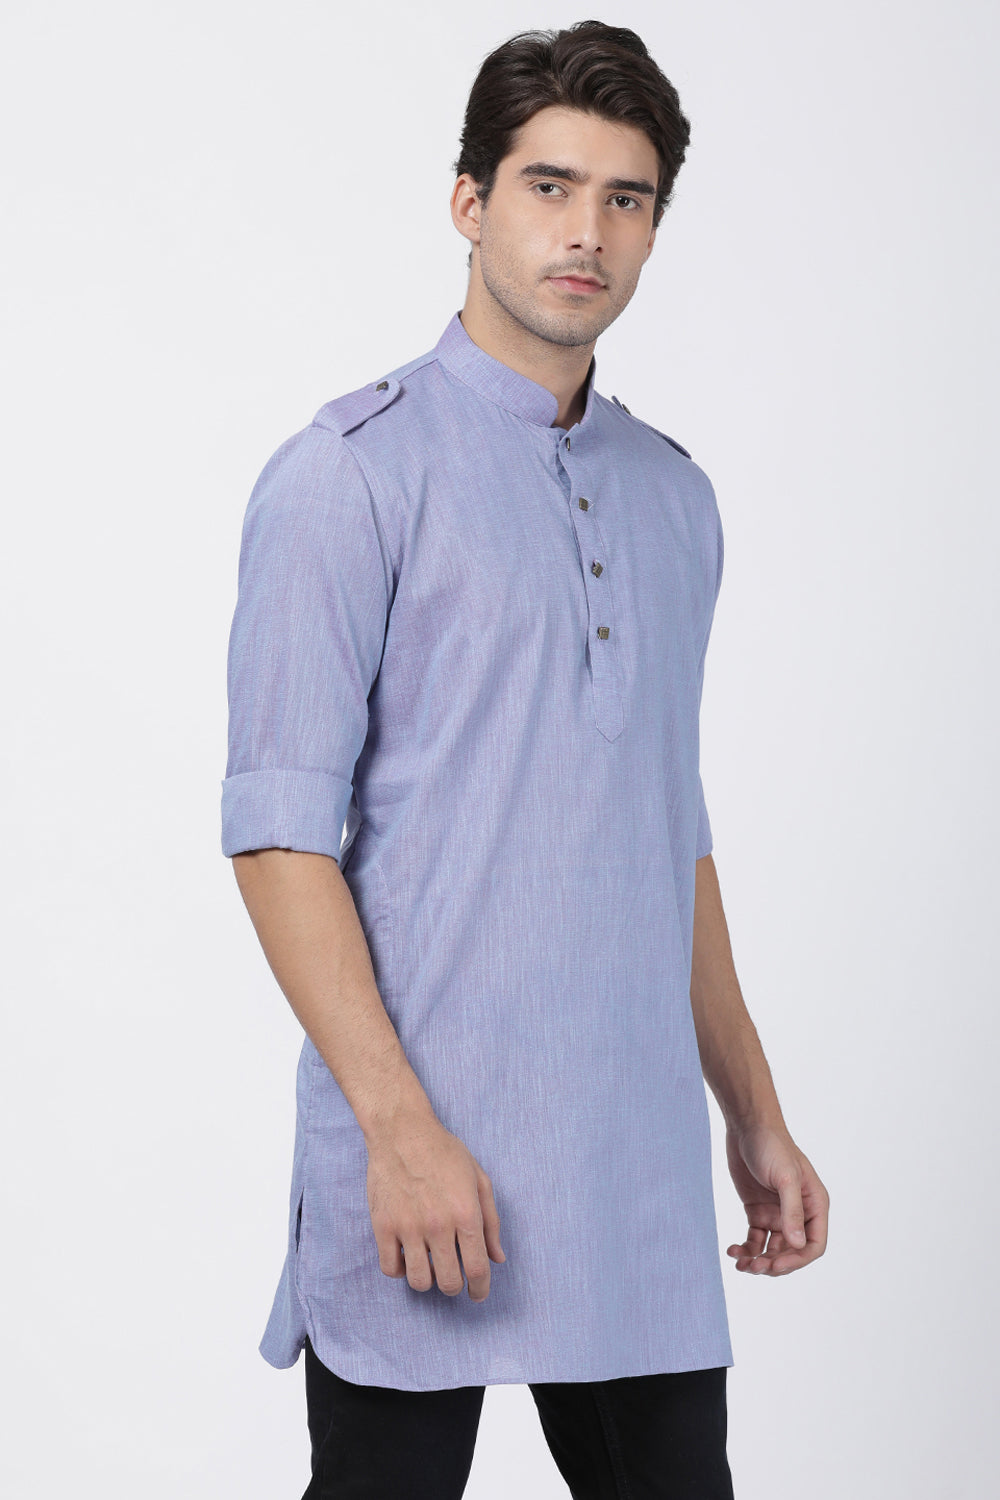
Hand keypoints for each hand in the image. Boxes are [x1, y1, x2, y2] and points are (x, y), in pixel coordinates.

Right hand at [365, 1111, 505, 1301]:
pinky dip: (401, 1270)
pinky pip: (390, 1268)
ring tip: (430, 1264)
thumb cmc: (444, 1152)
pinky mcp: (383, 1226)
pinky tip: (407, 1256)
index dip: (481, 1289)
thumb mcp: (479, 1179)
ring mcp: (408, 1227)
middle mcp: (438, 1225)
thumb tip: (497, 1258)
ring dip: (428, 1280)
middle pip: (449, 1282)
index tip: (478, 1293)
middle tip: (453, 1275)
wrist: (402, 1131)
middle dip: (455, 1285)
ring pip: (419, 1281)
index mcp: (465, 1213)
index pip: (477, 1269)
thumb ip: (491, 1222)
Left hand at [724, 1118, 828, 1275]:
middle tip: (753, 1268)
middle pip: (791, 1252)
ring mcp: (777, 1213)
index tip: (775, 1264)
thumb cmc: (772, 1146)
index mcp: (814, 1205)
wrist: (747, 1126)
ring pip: (771, 1249)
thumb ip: (791, 1211)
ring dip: (758, 1261)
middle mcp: (798, 1213)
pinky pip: (754, 1239)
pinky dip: (746, 1249)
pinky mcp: (757, 1211)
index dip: (797, 1260)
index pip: (814, 1245)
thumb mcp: (785, 1177)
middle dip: (774, 1264)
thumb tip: (797, 1245)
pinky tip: (733, 1251)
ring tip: (740, 1264)